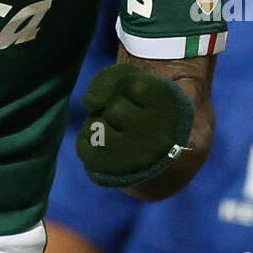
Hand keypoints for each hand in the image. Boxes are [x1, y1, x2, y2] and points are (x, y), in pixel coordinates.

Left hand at [75, 62, 193, 187]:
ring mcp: (139, 159)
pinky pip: (84, 148)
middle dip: (111, 107)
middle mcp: (159, 138)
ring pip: (96, 128)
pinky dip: (87, 140)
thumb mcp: (131, 79)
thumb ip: (109, 79)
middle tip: (124, 114)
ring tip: (114, 128)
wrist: (156, 149)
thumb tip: (90, 102)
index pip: (133, 87)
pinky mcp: (117, 174)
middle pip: (114, 110)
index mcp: (168, 110)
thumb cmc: (140, 105)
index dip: (127, 87)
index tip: (137, 96)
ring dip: (97, 123)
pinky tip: (105, 143)